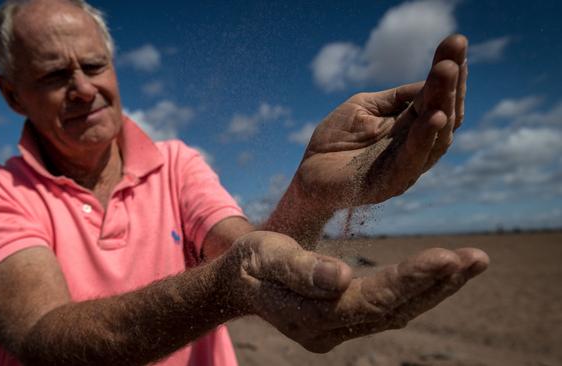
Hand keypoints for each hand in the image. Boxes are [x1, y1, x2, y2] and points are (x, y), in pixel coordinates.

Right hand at [220, 231, 487, 352]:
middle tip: (478, 258)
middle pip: (393, 311)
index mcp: (311, 316)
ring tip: (473, 262)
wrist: (236, 285)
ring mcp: (338, 332)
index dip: (410, 280)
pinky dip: (417, 291)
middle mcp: (330, 332)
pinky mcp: (344, 323)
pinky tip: (441, 274)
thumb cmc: (249, 263)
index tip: (448, 257)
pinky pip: (388, 310)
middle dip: (438, 285)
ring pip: (397, 313)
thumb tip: (342, 277)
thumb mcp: (266, 257)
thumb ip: (301, 270)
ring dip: (436, 289)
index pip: (372, 300)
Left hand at [295, 34, 467, 207]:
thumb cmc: (334, 141)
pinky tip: (435, 115)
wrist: (308, 177)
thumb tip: (428, 82)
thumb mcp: (364, 107)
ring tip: (447, 71)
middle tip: (455, 49)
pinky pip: (413, 159)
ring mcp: (407, 166)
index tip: (456, 43)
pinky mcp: (392, 182)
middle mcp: (416, 147)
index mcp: (410, 128)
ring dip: (443, 101)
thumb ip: (395, 97)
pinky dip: (425, 137)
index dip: (448, 74)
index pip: (436, 99)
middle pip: (443, 113)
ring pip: (434, 135)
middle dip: (450, 81)